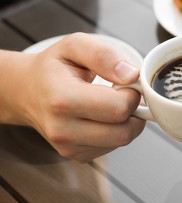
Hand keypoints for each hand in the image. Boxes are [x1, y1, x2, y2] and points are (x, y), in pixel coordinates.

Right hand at [0, 33, 144, 161]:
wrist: (27, 90)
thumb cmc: (52, 68)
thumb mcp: (75, 46)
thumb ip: (104, 55)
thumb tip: (130, 75)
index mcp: (62, 99)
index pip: (118, 108)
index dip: (132, 93)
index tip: (125, 82)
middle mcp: (62, 129)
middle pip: (123, 131)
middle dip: (133, 110)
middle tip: (123, 93)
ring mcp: (68, 147)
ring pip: (122, 141)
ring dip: (127, 122)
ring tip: (112, 102)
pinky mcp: (76, 156)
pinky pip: (113, 147)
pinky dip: (116, 131)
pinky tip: (104, 116)